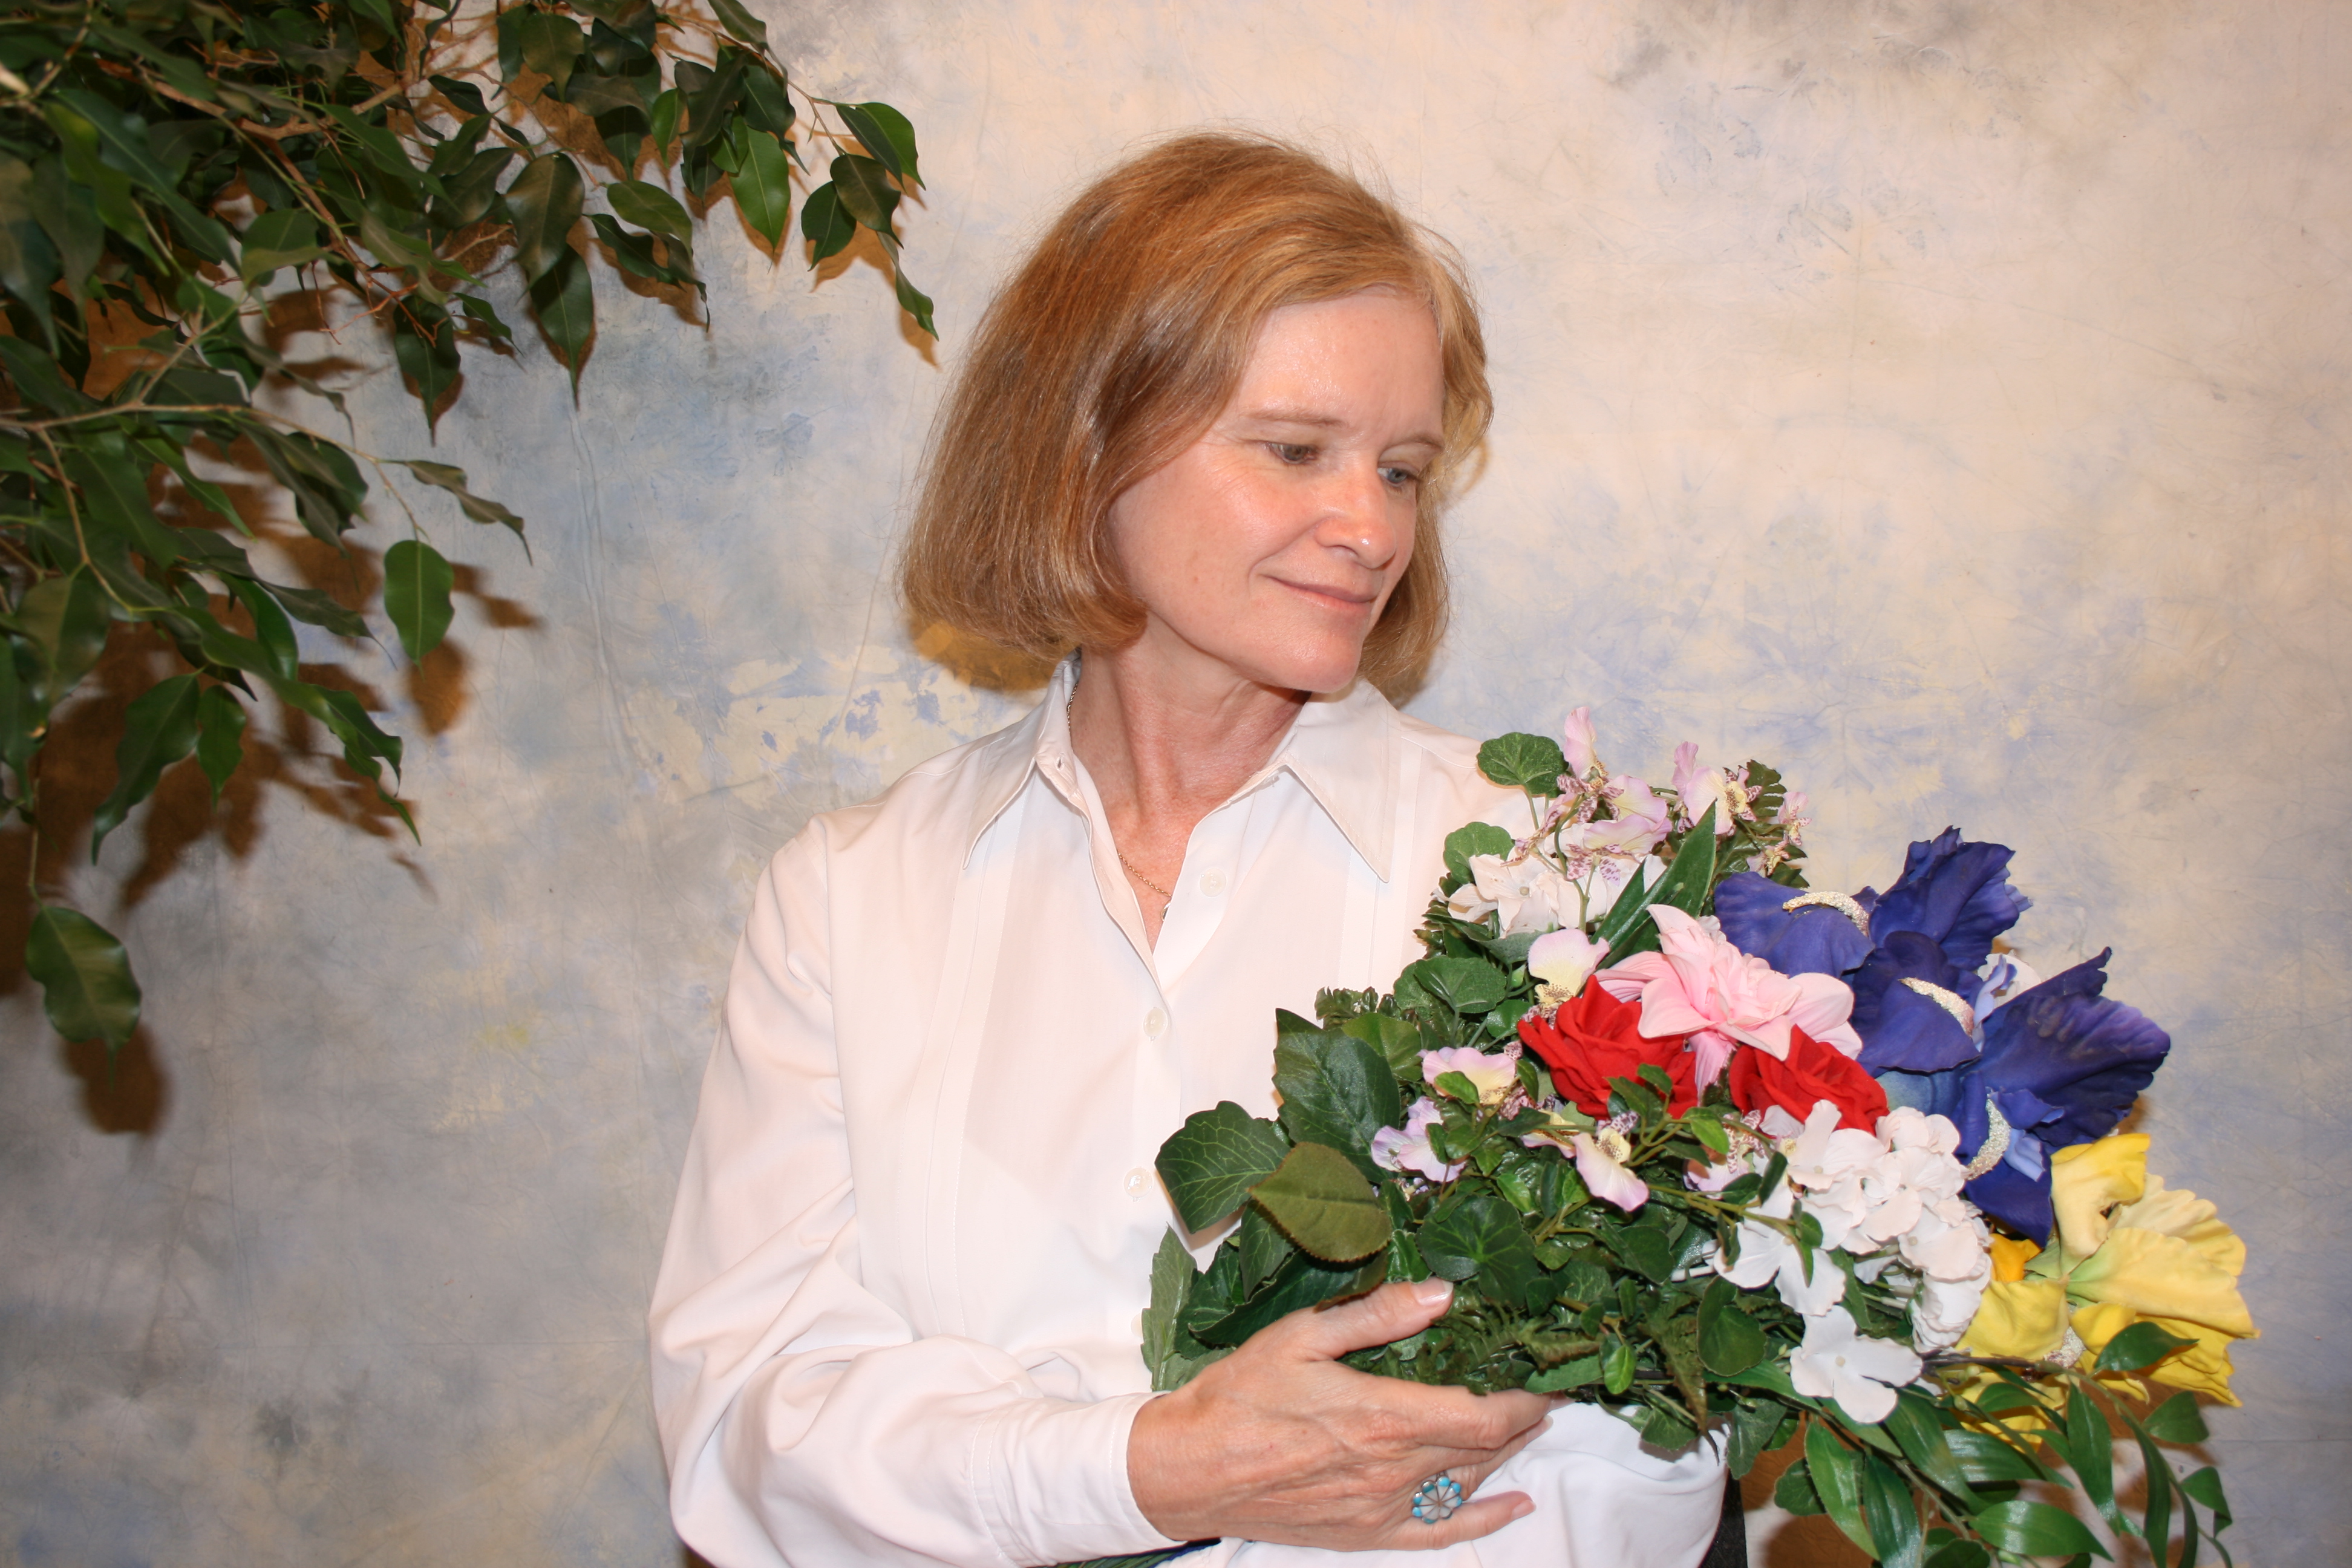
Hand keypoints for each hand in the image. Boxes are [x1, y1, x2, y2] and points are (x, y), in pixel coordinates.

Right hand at [1128, 1279, 1553, 1550]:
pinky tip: (1513, 1504)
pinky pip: (1440, 1533)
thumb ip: (1376, 1314)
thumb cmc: (1240, 1396)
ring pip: (1466, 1485)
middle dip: (1522, 1422)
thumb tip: (1441, 1294)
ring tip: (1528, 1428)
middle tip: (1546, 1392)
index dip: (1525, 1400)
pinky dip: (1485, 1520)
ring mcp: (1382, 1509)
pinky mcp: (1366, 1534)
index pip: (1481, 1415)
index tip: (1547, 1378)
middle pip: (1483, 1450)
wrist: (1189, 1470)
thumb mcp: (1301, 1336)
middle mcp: (1392, 1470)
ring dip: (1505, 1456)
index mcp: (1381, 1417)